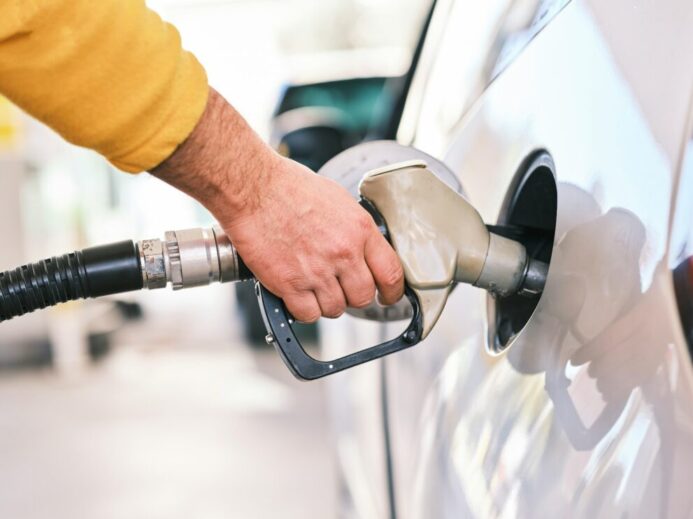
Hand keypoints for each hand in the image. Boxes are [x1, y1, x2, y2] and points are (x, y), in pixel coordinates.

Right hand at [151, 87, 403, 321]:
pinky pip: (308, 314)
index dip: (392, 293)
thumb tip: (363, 251)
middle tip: (340, 288)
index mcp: (360, 229)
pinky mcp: (290, 284)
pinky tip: (296, 293)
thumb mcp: (338, 200)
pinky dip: (302, 309)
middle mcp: (343, 252)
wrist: (253, 188)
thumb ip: (355, 230)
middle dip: (353, 296)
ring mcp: (317, 271)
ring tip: (312, 285)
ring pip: (335, 309)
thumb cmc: (289, 187)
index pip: (391, 274)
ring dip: (326, 302)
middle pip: (363, 297)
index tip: (387, 297)